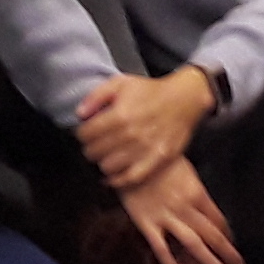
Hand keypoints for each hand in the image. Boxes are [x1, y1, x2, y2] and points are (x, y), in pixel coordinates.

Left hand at [73, 66, 212, 188]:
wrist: (184, 100)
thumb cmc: (151, 91)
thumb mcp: (120, 83)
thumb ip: (96, 96)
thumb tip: (79, 114)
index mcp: (119, 114)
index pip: (85, 134)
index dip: (81, 134)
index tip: (86, 133)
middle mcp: (131, 134)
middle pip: (94, 152)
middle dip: (90, 148)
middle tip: (95, 144)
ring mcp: (145, 150)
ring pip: (108, 167)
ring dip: (102, 162)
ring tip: (106, 155)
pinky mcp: (157, 160)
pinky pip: (130, 178)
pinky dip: (118, 180)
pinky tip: (113, 175)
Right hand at [120, 156, 243, 263]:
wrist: (127, 153)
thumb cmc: (158, 158)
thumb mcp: (185, 169)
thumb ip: (195, 191)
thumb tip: (208, 210)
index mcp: (196, 192)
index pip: (218, 219)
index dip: (228, 235)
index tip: (234, 247)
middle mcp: (185, 207)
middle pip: (212, 234)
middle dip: (228, 253)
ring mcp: (165, 216)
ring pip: (193, 243)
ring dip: (210, 261)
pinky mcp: (146, 222)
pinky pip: (160, 247)